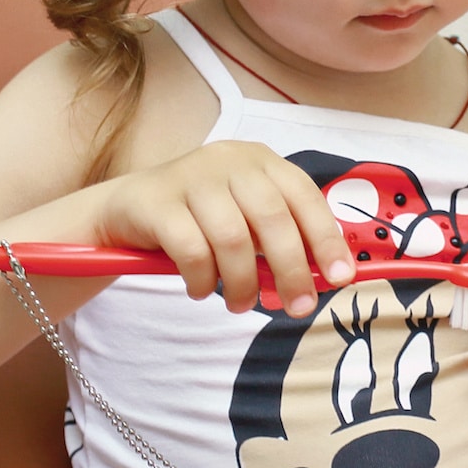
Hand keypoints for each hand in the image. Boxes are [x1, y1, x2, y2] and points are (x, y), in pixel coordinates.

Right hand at [97, 141, 352, 317]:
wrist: (127, 209)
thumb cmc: (199, 219)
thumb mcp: (245, 219)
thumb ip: (281, 239)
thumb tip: (325, 277)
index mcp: (258, 160)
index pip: (303, 195)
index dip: (326, 237)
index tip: (340, 277)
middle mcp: (227, 160)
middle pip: (271, 219)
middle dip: (291, 270)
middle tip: (296, 307)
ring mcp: (189, 177)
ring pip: (232, 239)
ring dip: (242, 282)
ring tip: (241, 303)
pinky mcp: (157, 202)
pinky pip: (191, 251)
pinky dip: (203, 280)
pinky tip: (201, 289)